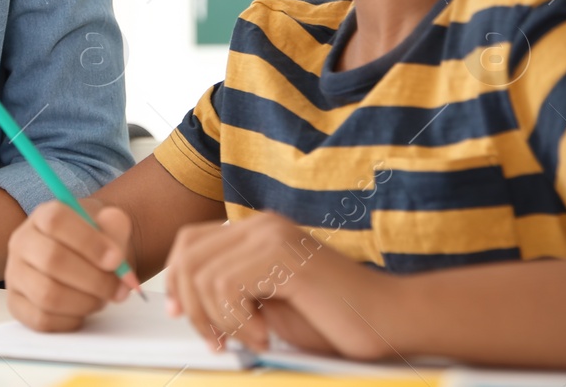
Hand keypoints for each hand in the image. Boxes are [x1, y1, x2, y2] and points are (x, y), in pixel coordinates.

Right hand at [5, 198, 138, 331]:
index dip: (89, 241)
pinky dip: (71, 320)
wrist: (86, 260)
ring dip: (85, 302)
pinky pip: (42, 320)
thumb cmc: (96, 242)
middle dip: (94, 279)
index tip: (116, 259)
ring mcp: (15, 274)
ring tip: (102, 298)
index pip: (56, 221)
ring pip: (47, 294)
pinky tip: (83, 309)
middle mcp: (22, 242)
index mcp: (43, 216)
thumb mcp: (109, 226)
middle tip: (119, 288)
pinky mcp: (16, 304)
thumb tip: (114, 252)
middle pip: (52, 260)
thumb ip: (116, 228)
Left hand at [164, 212, 396, 358]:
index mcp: (256, 231)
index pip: (191, 243)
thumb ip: (231, 295)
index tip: (178, 314)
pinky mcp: (282, 254)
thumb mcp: (269, 305)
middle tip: (215, 340)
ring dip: (220, 320)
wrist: (390, 319)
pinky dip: (237, 320)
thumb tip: (187, 303)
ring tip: (252, 339)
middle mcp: (261, 224)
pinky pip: (226, 286)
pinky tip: (265, 335)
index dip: (176, 280)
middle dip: (192, 305)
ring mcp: (272, 235)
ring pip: (204, 275)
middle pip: (189, 255)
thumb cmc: (335, 319)